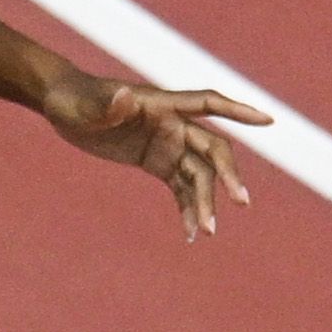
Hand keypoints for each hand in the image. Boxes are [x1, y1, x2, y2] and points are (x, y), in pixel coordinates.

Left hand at [51, 74, 273, 234]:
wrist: (63, 105)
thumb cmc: (73, 99)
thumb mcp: (84, 106)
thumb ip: (107, 104)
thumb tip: (124, 97)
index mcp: (162, 105)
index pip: (208, 104)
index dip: (238, 111)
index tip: (268, 122)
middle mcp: (172, 124)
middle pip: (212, 150)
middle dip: (227, 175)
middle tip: (239, 202)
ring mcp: (168, 145)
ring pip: (199, 175)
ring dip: (206, 201)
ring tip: (207, 232)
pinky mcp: (157, 162)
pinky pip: (181, 187)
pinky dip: (187, 208)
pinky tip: (190, 234)